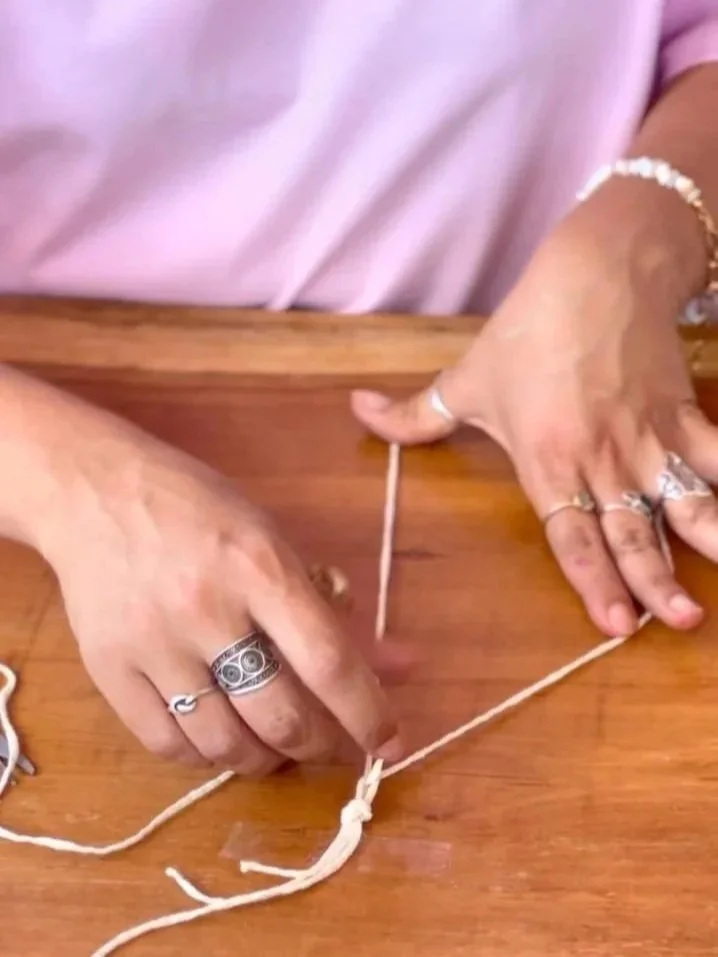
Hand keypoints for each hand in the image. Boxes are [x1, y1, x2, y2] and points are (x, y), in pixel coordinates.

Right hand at [29, 395, 403, 773]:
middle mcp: (207, 611)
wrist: (95, 492)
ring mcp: (152, 645)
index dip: (368, 714)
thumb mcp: (273, 541)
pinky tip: (224, 742)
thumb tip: (400, 665)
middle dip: (322, 748)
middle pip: (280, 716)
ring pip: (224, 744)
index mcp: (259, 568)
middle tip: (335, 748)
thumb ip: (331, 609)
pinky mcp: (108, 669)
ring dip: (267, 761)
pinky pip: (167, 744)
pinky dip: (206, 757)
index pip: (328, 662)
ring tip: (281, 749)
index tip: (390, 743)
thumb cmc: (197, 508)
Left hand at [352, 217, 717, 637]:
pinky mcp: (685, 416)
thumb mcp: (465, 379)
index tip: (613, 624)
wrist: (597, 272)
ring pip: (684, 505)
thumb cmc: (528, 331)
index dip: (591, 580)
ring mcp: (649, 441)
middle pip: (630, 531)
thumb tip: (356, 411)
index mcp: (547, 460)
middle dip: (654, 582)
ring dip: (707, 547)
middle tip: (676, 622)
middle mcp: (602, 460)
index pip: (569, 533)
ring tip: (712, 592)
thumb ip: (413, 414)